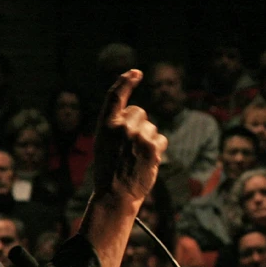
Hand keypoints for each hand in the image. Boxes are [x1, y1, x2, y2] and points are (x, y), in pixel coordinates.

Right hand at [91, 70, 167, 207]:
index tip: (135, 72)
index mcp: (105, 125)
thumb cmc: (109, 170)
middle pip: (139, 112)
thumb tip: (136, 114)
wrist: (116, 194)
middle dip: (139, 124)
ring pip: (151, 127)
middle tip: (130, 145)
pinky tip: (147, 161)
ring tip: (136, 157)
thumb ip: (116, 126)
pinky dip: (157, 148)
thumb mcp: (104, 143)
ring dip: (148, 139)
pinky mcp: (152, 147)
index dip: (126, 81)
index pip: (116, 96)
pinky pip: (161, 139)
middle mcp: (121, 127)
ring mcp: (137, 136)